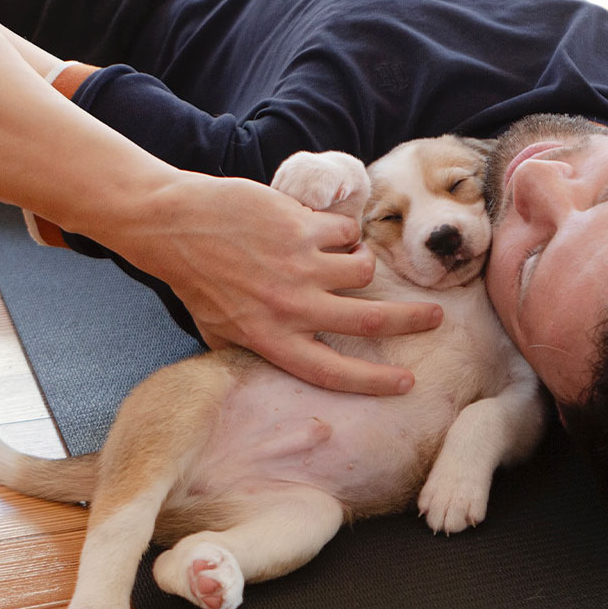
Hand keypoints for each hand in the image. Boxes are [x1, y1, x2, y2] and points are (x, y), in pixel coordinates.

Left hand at [115, 174, 441, 394]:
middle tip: (435, 317)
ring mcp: (299, 265)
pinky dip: (339, 231)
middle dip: (411, 320)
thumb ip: (254, 350)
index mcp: (272, 339)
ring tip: (338, 256)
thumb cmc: (194, 279)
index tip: (406, 384)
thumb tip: (280, 364)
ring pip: (362, 268)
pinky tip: (315, 229)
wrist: (173, 224)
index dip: (374, 381)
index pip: (333, 372)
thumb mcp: (218, 330)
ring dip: (358, 262)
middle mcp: (291, 307)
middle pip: (369, 320)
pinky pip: (345, 231)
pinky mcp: (300, 226)